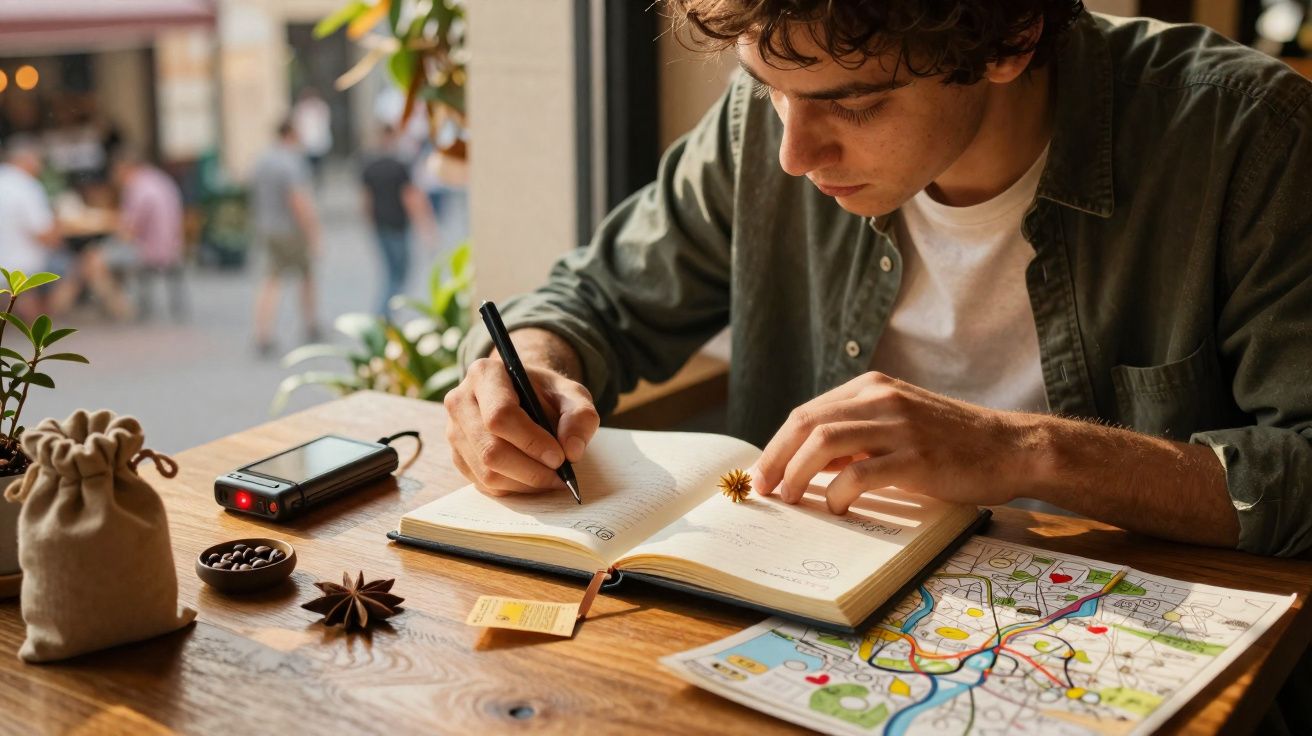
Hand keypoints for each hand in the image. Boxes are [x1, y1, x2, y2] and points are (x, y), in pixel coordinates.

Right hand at [443, 356, 600, 496]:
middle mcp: (460, 401)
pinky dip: (515, 488)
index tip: (559, 457)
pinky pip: (484, 484)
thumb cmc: (546, 394)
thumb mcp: (572, 395)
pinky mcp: (458, 456)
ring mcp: (454, 431)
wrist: (524, 396)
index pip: (500, 415)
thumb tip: (572, 451)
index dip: (531, 441)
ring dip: (525, 483)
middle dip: (531, 470)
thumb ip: (580, 417)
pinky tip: (533, 478)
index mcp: (485, 374)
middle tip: (560, 475)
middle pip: (490, 450)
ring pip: (487, 472)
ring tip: (552, 478)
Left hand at [753, 372, 1033, 513]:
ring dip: (797, 473)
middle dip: (776, 459)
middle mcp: (881, 398)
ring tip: (791, 498)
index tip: (762, 473)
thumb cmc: (952, 444)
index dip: (777, 445)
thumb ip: (856, 436)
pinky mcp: (916, 457)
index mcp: (872, 388)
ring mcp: (899, 426)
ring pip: (824, 443)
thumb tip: (805, 464)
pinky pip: (860, 473)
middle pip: (806, 424)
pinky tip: (837, 507)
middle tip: (765, 489)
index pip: (806, 413)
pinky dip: (839, 493)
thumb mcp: (897, 425)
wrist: (1010, 447)